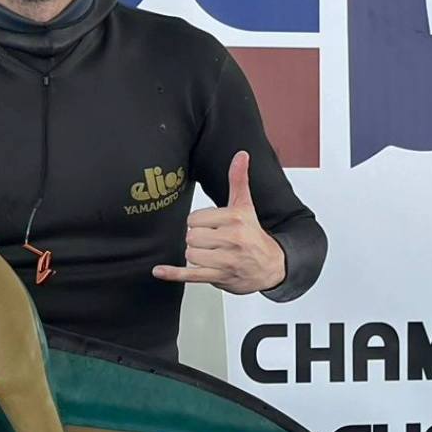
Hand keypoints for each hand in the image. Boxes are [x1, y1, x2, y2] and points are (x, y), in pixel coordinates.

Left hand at [152, 151, 285, 293]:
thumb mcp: (246, 206)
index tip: (211, 226)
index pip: (195, 219)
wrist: (271, 266)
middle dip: (197, 239)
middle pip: (191, 236)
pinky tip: (159, 270)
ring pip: (190, 254)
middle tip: (213, 241)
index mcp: (235, 219)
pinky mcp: (220, 277)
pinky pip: (191, 274)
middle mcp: (232, 239)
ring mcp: (226, 260)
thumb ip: (239, 180)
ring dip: (196, 255)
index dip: (199, 223)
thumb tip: (241, 155)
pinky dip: (174, 273)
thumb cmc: (254, 235)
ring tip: (212, 254)